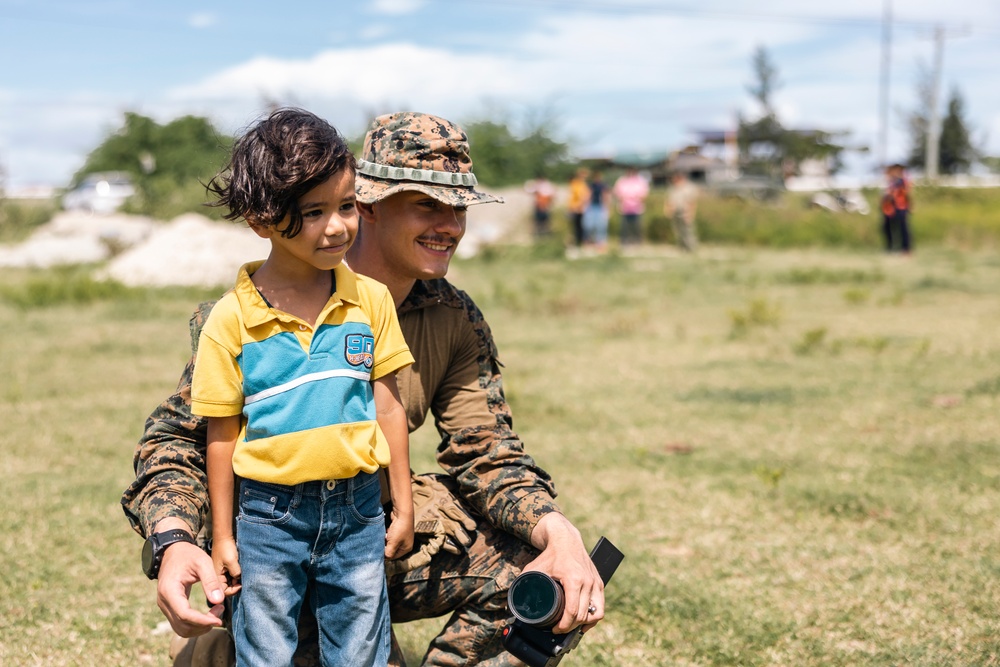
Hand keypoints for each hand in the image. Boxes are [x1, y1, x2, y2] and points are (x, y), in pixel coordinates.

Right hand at [156, 537, 224, 636]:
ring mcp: (165, 606)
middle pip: (183, 626)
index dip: (202, 620)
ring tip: (216, 612)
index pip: (185, 614)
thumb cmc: (188, 555)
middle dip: (203, 624)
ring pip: (181, 629)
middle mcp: (163, 601)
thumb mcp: (203, 562)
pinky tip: (208, 615)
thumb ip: (211, 581)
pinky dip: (195, 624)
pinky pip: (181, 624)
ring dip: (200, 627)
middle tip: (221, 610)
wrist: (173, 551)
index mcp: (169, 590)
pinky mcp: (169, 608)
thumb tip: (219, 601)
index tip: (219, 619)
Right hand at [210, 535, 241, 596]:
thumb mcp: (232, 561)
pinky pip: (231, 575)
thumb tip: (239, 580)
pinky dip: (237, 574)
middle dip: (236, 585)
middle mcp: (217, 576)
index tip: (241, 584)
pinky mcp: (225, 567)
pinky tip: (241, 569)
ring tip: (243, 572)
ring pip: (231, 581)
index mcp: (215, 576)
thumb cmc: (226, 548)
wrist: (224, 536)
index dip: (234, 590)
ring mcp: (221, 572)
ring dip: (237, 579)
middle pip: (228, 587)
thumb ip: (235, 573)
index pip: (224, 591)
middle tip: (243, 578)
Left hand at [385, 507, 413, 559]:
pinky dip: (386, 534)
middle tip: (381, 543)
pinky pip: (390, 535)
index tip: (378, 551)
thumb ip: (388, 553)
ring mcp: (401, 536)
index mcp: (406, 548)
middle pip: (392, 549)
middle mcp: (405, 543)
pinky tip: (385, 531)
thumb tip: (384, 557)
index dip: (386, 555)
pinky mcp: (398, 530)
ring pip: (390, 542)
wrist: (402, 513)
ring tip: (384, 536)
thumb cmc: (400, 529)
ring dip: (385, 540)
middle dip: (385, 546)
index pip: (394, 557)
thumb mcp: (393, 543)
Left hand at [524, 513, 604, 633]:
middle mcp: (588, 582)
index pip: (573, 611)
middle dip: (571, 627)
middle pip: (583, 615)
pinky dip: (594, 616)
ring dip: (584, 623)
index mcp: (574, 579)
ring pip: (595, 613)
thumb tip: (515, 601)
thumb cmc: (550, 554)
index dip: (564, 625)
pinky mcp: (599, 582)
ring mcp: (595, 582)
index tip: (556, 630)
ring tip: (573, 626)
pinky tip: (586, 622)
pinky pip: (600, 605)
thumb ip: (524, 583)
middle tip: (560, 629)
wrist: (566, 539)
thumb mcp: (535, 568)